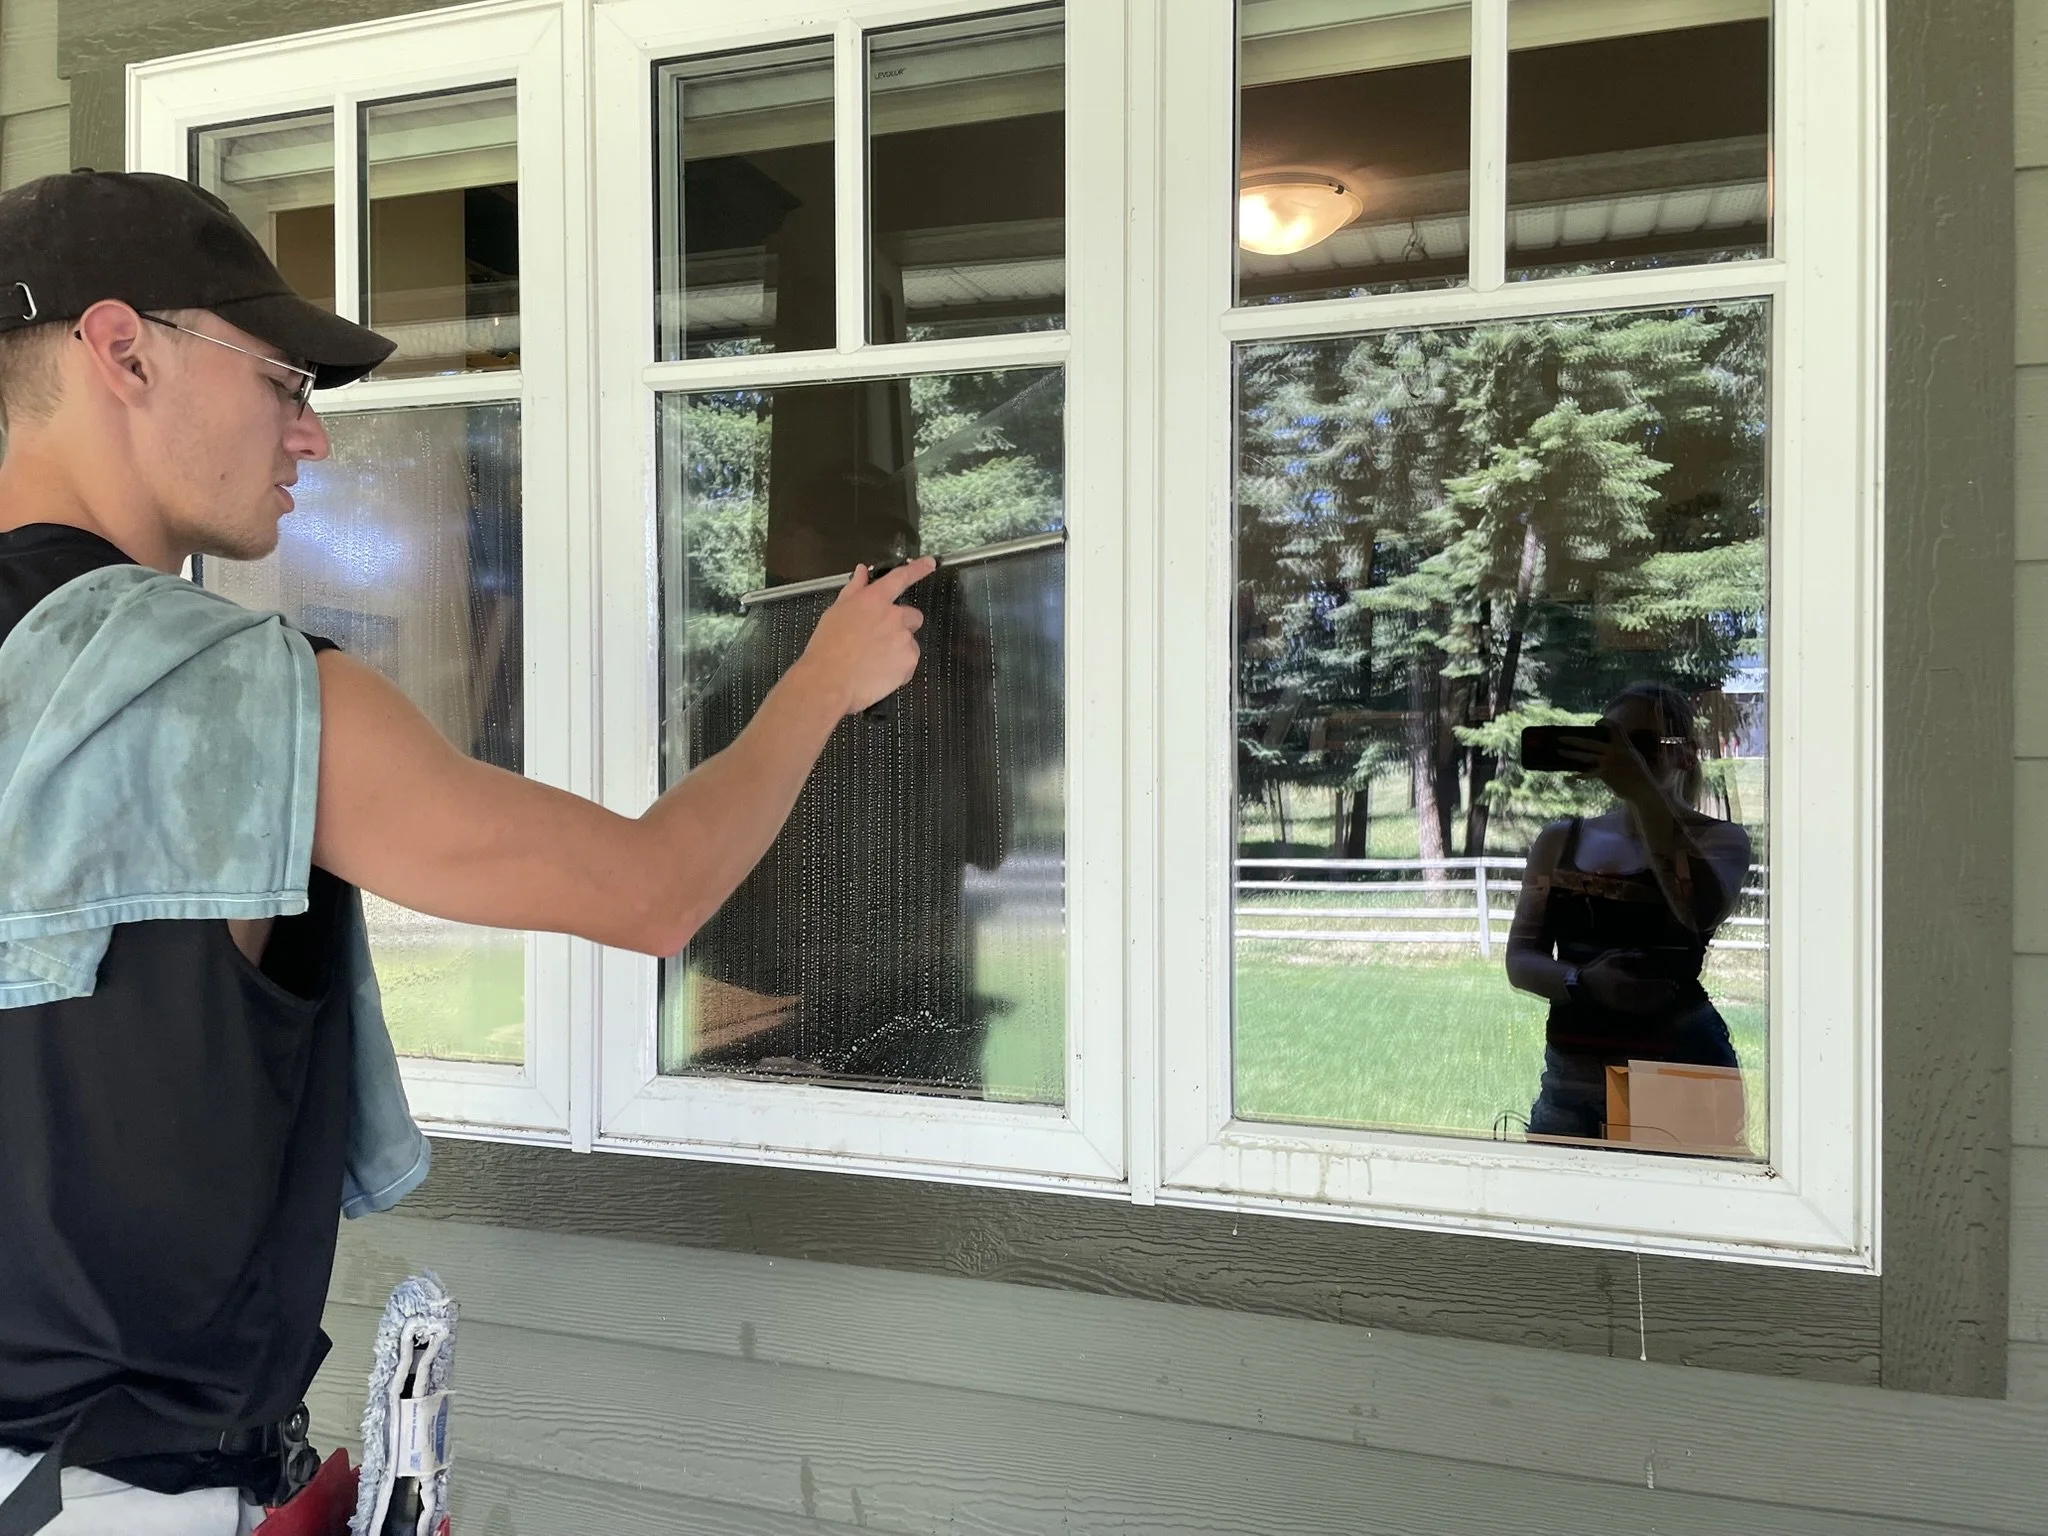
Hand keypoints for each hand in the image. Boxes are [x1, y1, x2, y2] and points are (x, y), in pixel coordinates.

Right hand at [792, 558, 935, 715]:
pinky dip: (898, 669)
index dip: (918, 569)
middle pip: (913, 616)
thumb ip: (854, 589)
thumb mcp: (836, 612)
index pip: (901, 578)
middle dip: (902, 626)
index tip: (930, 564)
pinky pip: (909, 663)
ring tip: (874, 660)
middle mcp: (893, 616)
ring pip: (910, 642)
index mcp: (874, 600)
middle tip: (880, 640)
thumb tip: (862, 572)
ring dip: (898, 648)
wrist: (828, 682)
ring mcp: (904, 639)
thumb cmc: (826, 648)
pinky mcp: (909, 662)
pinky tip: (878, 673)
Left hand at [1555, 725, 1658, 803]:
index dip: (1605, 722)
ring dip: (1571, 754)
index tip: (1596, 723)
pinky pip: (1588, 774)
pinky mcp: (1605, 774)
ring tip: (1559, 752)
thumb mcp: (1633, 758)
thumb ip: (1622, 751)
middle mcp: (1615, 751)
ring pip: (1585, 756)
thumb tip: (1608, 749)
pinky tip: (1571, 776)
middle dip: (1574, 740)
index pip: (1615, 727)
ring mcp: (1609, 762)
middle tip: (1560, 738)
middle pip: (1590, 743)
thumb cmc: (1639, 776)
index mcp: (1624, 746)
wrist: (1643, 790)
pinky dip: (1579, 776)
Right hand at [1579, 951, 1681, 1014]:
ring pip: (1645, 1004)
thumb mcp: (1612, 958)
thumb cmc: (1599, 969)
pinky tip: (1655, 1005)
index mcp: (1624, 981)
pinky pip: (1637, 1009)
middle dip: (1663, 994)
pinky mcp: (1619, 1007)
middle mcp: (1625, 994)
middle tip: (1674, 991)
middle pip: (1649, 996)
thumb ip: (1629, 956)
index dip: (1661, 984)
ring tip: (1668, 998)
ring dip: (1658, 1002)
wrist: (1583, 984)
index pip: (1648, 984)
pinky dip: (1648, 1008)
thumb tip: (1645, 956)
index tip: (1672, 983)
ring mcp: (1622, 1002)